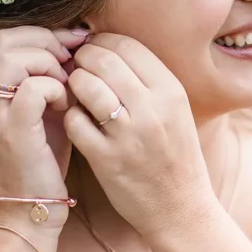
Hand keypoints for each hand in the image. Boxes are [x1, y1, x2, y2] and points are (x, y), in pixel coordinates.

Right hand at [0, 25, 88, 234]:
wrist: (33, 204)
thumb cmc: (45, 155)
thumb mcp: (45, 108)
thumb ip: (52, 77)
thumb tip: (78, 43)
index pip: (7, 37)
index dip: (43, 33)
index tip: (74, 44)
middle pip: (6, 39)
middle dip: (47, 42)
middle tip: (72, 61)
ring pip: (14, 58)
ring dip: (49, 64)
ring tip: (66, 85)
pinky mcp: (12, 130)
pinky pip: (31, 88)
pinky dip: (54, 89)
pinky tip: (65, 105)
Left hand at [62, 32, 218, 237]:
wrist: (181, 209)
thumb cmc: (175, 155)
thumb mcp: (176, 110)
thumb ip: (148, 80)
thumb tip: (110, 48)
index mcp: (171, 91)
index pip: (126, 44)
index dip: (102, 41)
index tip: (94, 50)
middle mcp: (152, 109)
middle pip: (103, 59)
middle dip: (83, 58)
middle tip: (76, 67)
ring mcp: (128, 135)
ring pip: (85, 86)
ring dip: (73, 84)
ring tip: (76, 92)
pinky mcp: (107, 159)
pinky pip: (74, 122)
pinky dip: (70, 116)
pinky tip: (78, 121)